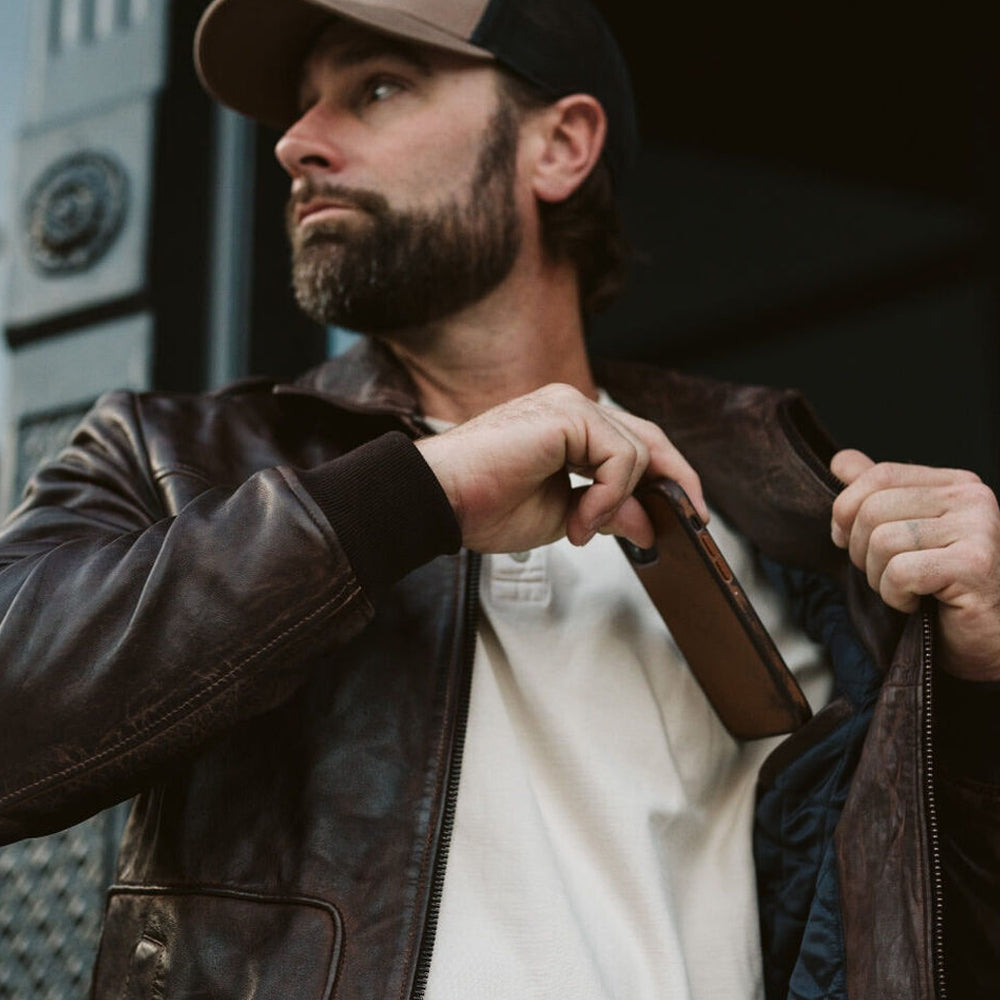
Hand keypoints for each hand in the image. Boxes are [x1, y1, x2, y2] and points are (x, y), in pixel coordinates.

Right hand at [416, 383, 705, 553]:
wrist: (439, 499)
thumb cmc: (482, 505)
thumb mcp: (562, 516)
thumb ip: (608, 511)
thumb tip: (650, 523)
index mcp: (567, 427)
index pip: (634, 446)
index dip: (665, 479)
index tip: (684, 516)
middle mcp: (572, 408)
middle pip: (649, 438)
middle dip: (677, 481)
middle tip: (691, 520)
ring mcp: (570, 405)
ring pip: (638, 450)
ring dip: (619, 500)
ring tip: (580, 528)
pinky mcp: (567, 412)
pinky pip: (621, 456)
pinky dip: (609, 495)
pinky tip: (578, 519)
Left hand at [830, 449, 999, 679]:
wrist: (987, 640)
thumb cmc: (942, 590)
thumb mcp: (903, 534)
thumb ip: (876, 494)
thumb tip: (841, 461)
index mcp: (953, 483)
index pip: (877, 474)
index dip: (845, 509)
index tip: (845, 539)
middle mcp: (971, 497)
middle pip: (872, 508)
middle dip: (860, 550)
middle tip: (884, 574)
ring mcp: (978, 528)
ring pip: (882, 540)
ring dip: (879, 576)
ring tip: (905, 589)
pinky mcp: (974, 564)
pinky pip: (900, 571)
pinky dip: (895, 595)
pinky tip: (918, 602)